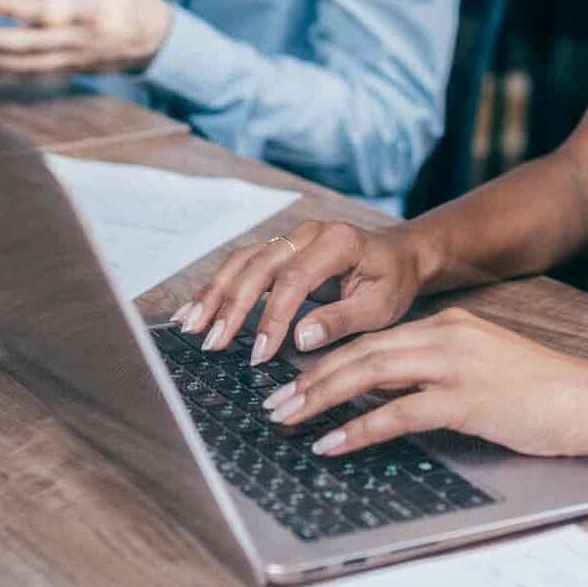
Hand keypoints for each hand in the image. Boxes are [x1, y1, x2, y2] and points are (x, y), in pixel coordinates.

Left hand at [0, 0, 170, 75]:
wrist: (155, 40)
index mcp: (91, 10)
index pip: (45, 11)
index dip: (12, 7)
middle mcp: (79, 39)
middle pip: (27, 44)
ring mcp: (73, 59)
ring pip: (25, 64)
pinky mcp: (68, 70)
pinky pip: (30, 73)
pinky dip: (1, 71)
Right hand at [172, 220, 424, 364]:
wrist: (399, 255)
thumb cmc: (392, 282)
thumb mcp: (380, 306)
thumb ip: (341, 319)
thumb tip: (301, 339)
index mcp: (336, 242)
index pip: (294, 279)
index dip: (273, 317)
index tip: (260, 353)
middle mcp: (306, 233)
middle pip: (258, 265)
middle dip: (231, 306)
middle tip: (212, 342)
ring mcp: (289, 238)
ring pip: (241, 261)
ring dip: (214, 294)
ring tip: (189, 326)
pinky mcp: (278, 249)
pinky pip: (241, 264)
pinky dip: (217, 287)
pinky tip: (195, 310)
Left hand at [259, 307, 587, 459]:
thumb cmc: (542, 391)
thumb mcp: (482, 367)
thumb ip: (437, 371)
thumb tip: (387, 394)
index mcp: (448, 324)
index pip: (373, 338)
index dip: (329, 358)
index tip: (295, 377)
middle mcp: (446, 335)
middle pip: (362, 351)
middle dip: (311, 376)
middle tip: (274, 400)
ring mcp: (456, 365)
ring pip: (370, 374)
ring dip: (321, 397)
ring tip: (287, 417)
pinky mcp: (467, 400)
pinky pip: (398, 414)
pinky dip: (358, 428)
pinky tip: (331, 442)